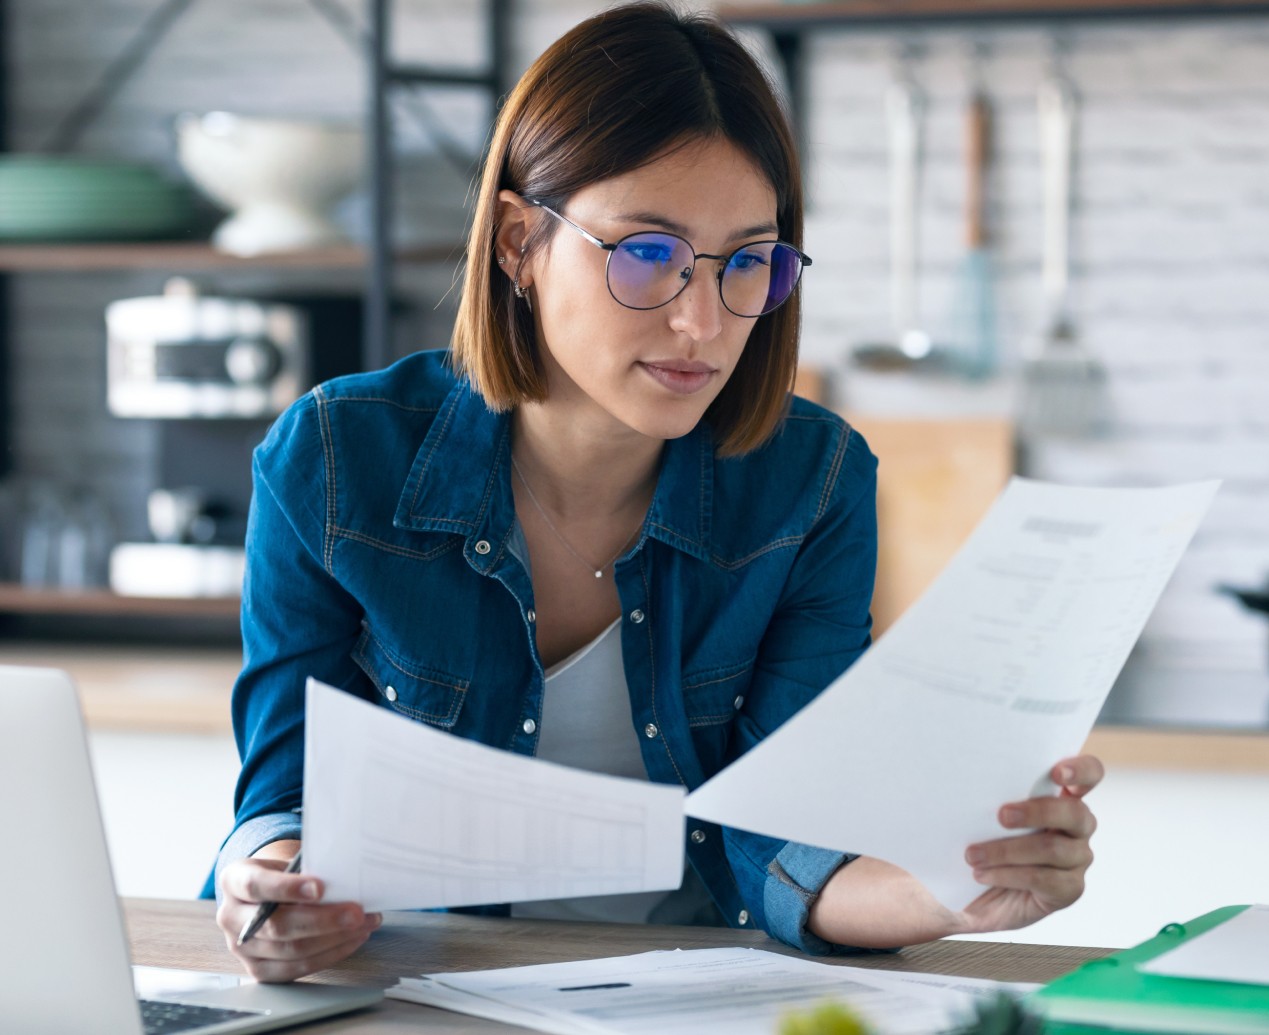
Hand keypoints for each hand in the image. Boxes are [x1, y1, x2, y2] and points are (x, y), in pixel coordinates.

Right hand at [215, 848, 380, 982]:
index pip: (256, 886)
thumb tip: (346, 879)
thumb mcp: (286, 862)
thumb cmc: (281, 873)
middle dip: (323, 920)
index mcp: (234, 880)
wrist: (266, 893)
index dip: (288, 888)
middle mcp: (231, 916)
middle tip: (356, 912)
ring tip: (363, 923)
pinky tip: (352, 939)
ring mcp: (241, 948)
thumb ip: (306, 870)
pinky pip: (297, 968)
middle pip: (277, 926)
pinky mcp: (258, 969)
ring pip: (291, 951)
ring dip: (335, 938)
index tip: (320, 888)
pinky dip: (330, 954)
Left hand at [958, 754, 1102, 933]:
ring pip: (1053, 849)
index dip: (1081, 770)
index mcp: (1061, 796)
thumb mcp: (984, 816)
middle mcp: (1077, 826)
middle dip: (1037, 812)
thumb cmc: (981, 841)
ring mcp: (1077, 858)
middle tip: (1001, 816)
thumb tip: (968, 781)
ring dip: (1007, 850)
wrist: (973, 891)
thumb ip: (992, 797)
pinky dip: (1007, 875)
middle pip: (1075, 813)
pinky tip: (982, 874)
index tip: (1056, 773)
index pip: (1089, 774)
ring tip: (972, 855)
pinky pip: (1043, 879)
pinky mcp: (1069, 889)